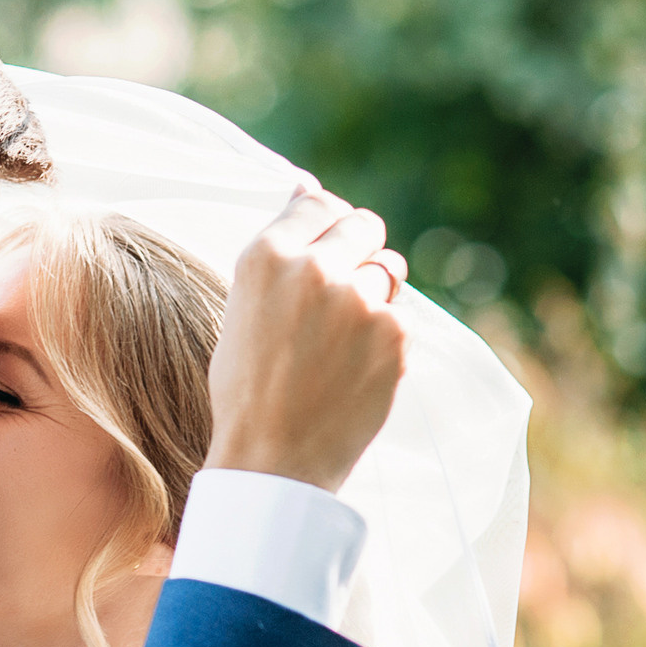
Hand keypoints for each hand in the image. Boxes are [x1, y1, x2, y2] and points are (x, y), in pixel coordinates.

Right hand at [205, 179, 407, 491]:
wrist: (273, 460)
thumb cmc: (247, 388)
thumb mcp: (243, 306)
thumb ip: (280, 249)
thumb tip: (307, 186)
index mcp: (265, 256)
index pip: (319, 204)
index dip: (328, 225)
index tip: (328, 248)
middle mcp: (314, 268)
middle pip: (364, 225)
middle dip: (359, 251)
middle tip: (342, 296)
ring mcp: (359, 300)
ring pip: (389, 269)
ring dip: (376, 292)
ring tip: (344, 339)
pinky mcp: (394, 334)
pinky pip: (402, 315)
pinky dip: (386, 337)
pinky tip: (355, 368)